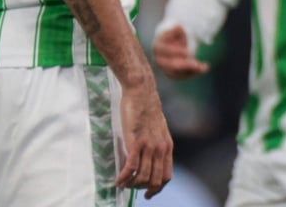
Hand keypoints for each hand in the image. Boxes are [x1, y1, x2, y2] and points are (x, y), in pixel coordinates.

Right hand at [115, 79, 173, 198]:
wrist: (142, 92)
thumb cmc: (146, 108)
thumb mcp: (157, 129)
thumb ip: (156, 143)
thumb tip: (150, 157)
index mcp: (167, 146)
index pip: (166, 176)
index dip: (157, 188)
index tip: (148, 193)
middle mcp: (160, 149)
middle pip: (155, 180)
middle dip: (143, 189)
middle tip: (131, 189)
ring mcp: (149, 146)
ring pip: (143, 177)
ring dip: (131, 185)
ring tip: (122, 184)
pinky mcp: (136, 142)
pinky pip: (131, 168)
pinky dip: (124, 178)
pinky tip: (118, 180)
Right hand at [152, 25, 209, 79]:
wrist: (170, 43)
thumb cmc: (174, 35)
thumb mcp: (175, 30)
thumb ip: (177, 30)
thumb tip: (178, 27)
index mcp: (158, 47)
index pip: (165, 50)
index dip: (177, 51)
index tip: (189, 52)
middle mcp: (158, 60)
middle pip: (171, 65)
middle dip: (186, 65)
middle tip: (198, 64)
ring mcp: (164, 68)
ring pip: (177, 73)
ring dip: (191, 71)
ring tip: (204, 67)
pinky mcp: (170, 74)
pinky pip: (181, 76)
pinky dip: (192, 73)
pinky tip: (203, 68)